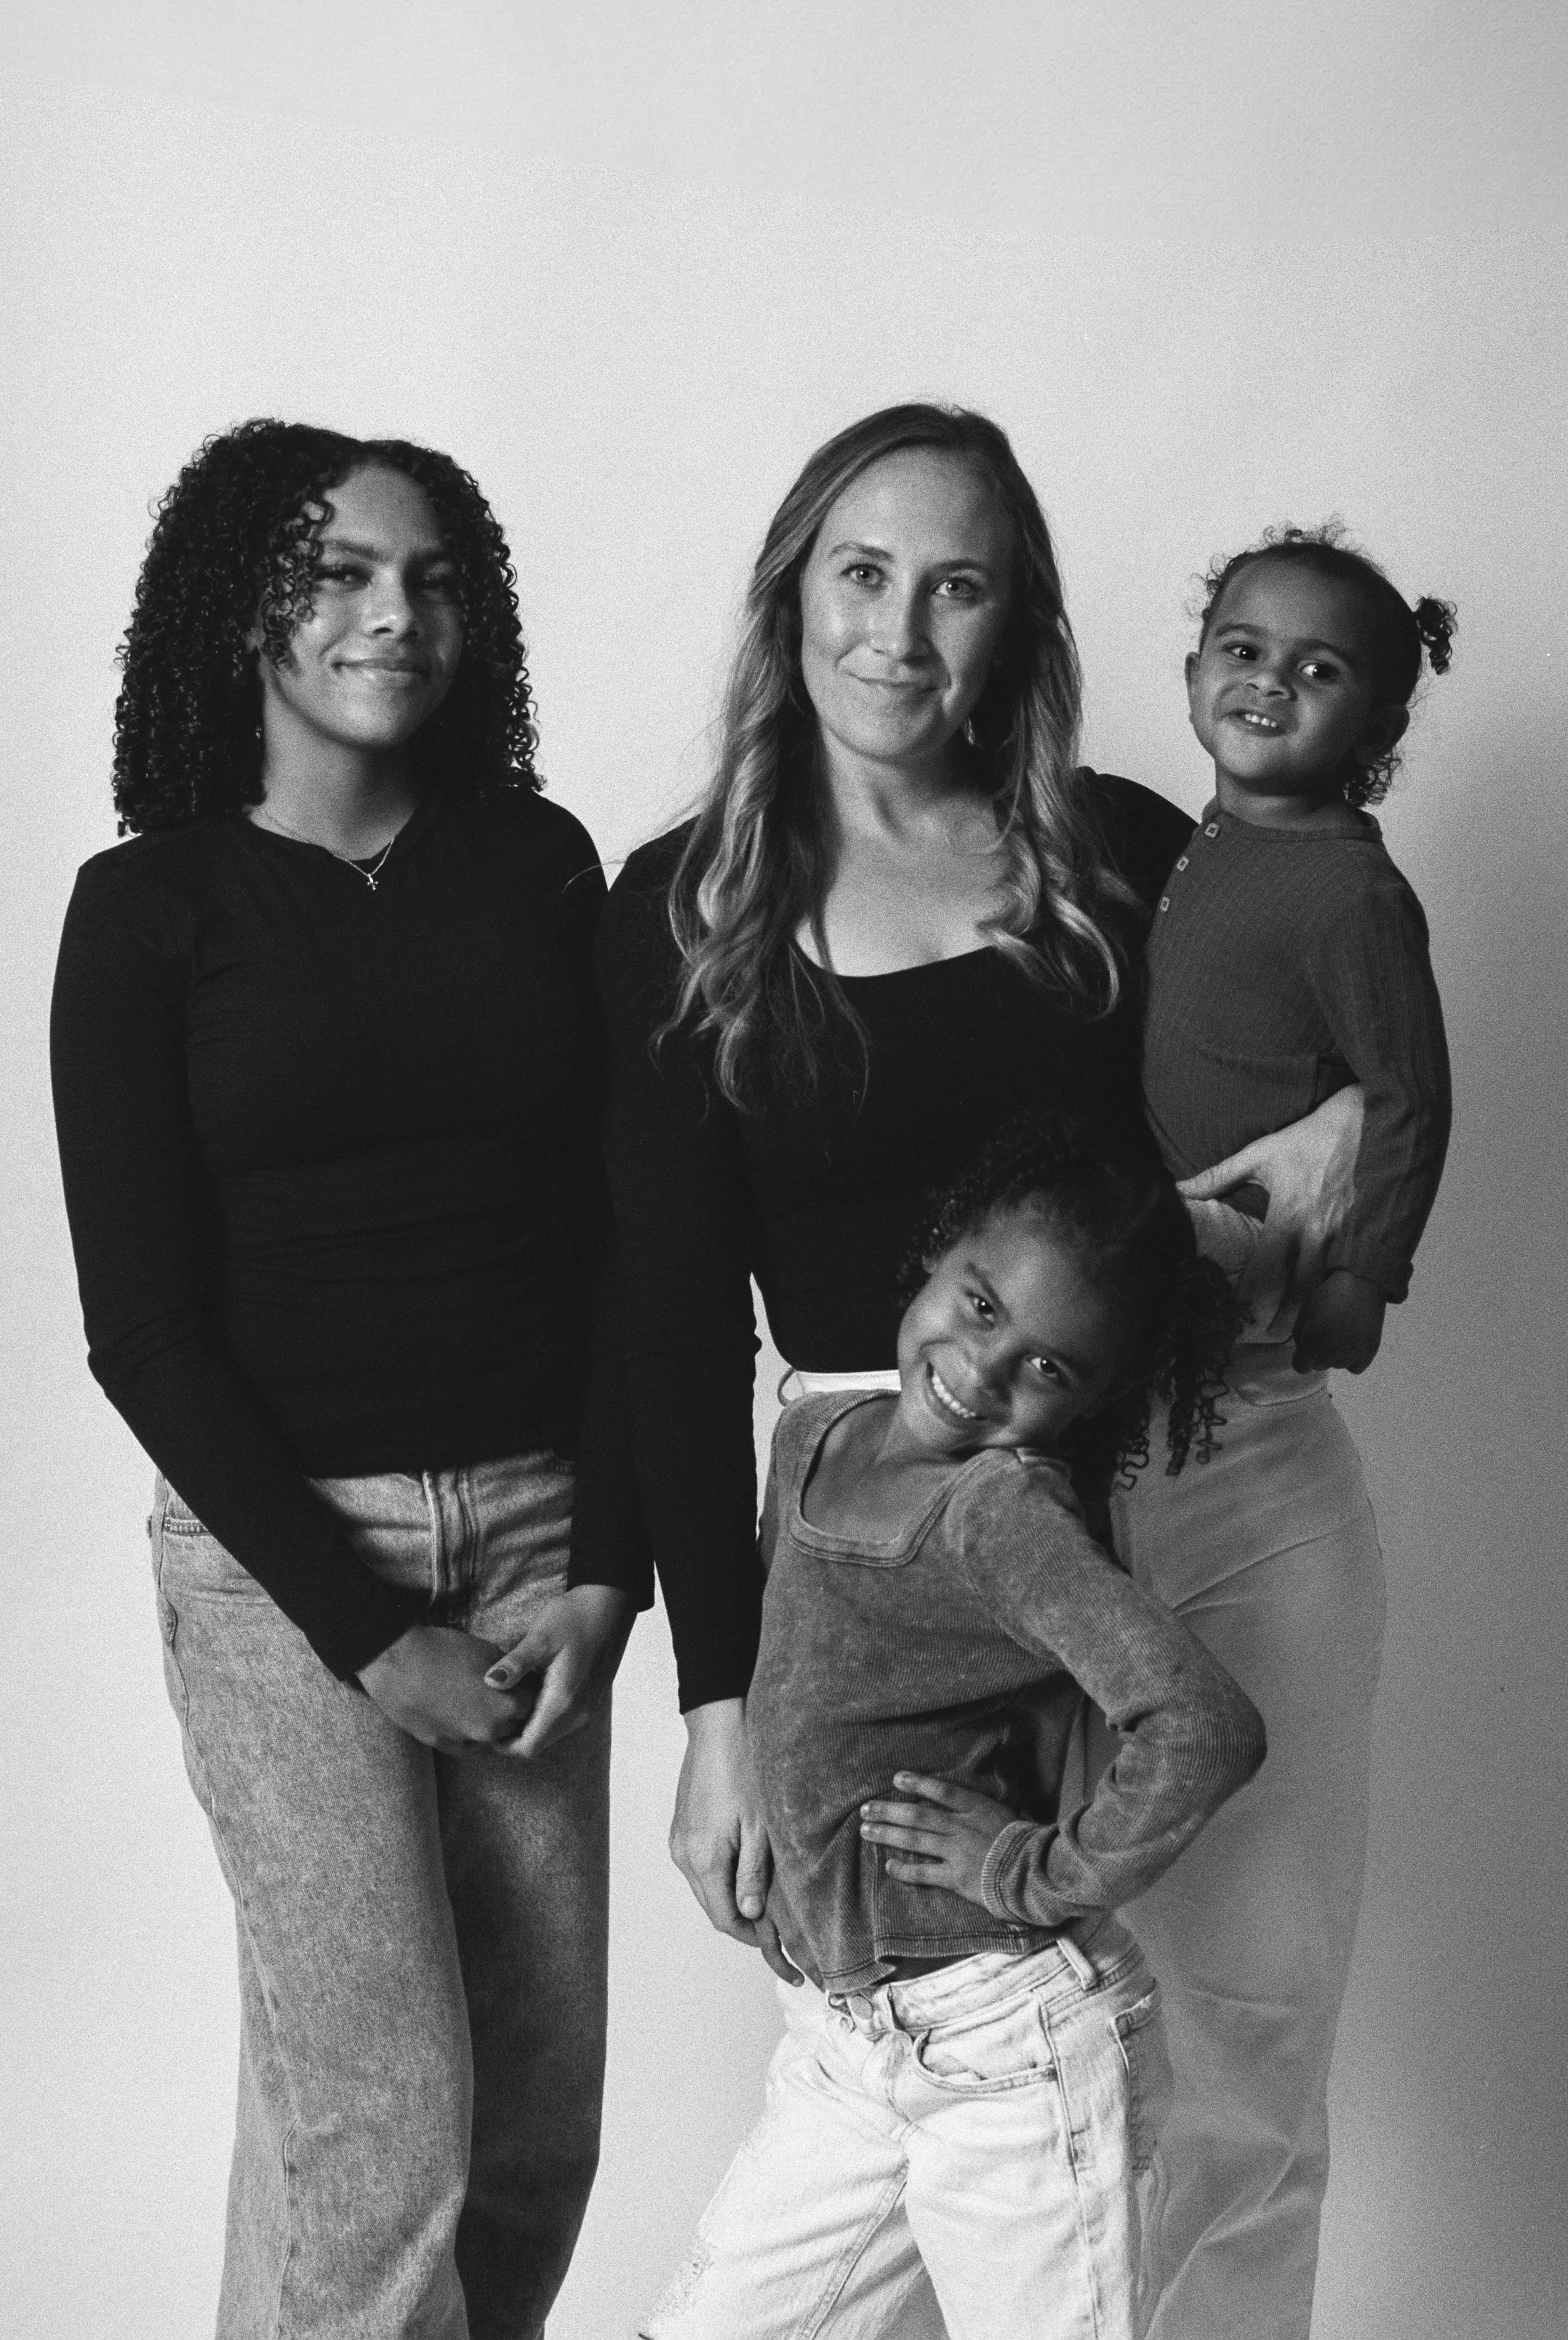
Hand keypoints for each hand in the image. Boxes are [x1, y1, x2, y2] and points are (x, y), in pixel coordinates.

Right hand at [358, 1624, 535, 1754]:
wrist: (398, 1662)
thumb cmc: (444, 1650)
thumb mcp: (488, 1651)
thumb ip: (509, 1673)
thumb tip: (516, 1681)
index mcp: (506, 1706)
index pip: (530, 1705)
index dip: (524, 1692)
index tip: (517, 1684)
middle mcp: (489, 1730)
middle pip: (511, 1725)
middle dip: (508, 1710)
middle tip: (495, 1692)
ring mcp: (463, 1741)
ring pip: (486, 1736)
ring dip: (486, 1723)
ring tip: (470, 1699)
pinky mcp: (440, 1745)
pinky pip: (463, 1742)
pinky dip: (464, 1731)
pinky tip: (454, 1710)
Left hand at [482, 1584, 633, 1757]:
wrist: (611, 1603)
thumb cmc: (574, 1616)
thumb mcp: (541, 1637)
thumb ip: (516, 1663)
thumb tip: (489, 1682)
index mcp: (563, 1702)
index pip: (529, 1747)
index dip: (503, 1744)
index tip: (485, 1725)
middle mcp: (578, 1713)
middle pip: (538, 1744)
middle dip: (512, 1736)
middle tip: (490, 1711)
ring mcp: (587, 1708)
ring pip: (550, 1734)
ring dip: (527, 1725)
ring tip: (506, 1699)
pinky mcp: (590, 1700)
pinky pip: (561, 1721)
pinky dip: (542, 1715)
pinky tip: (529, 1691)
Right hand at [671, 1700, 798, 1983]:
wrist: (718, 1727)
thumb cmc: (744, 1770)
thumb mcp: (760, 1826)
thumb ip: (753, 1874)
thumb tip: (749, 1915)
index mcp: (703, 1860)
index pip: (726, 1919)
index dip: (754, 1939)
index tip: (780, 1951)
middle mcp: (684, 1855)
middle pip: (714, 1908)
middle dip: (744, 1924)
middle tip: (779, 1936)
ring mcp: (679, 1842)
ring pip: (708, 1889)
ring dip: (734, 1900)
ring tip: (767, 1903)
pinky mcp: (682, 1829)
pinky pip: (702, 1868)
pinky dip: (723, 1878)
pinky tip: (746, 1871)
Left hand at [859, 1771, 1019, 1909]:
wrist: (1037, 1873)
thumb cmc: (1026, 1844)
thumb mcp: (1008, 1816)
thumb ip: (984, 1811)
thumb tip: (965, 1805)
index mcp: (977, 1809)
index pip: (942, 1791)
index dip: (917, 1783)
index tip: (897, 1779)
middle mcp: (963, 1827)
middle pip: (918, 1815)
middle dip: (889, 1811)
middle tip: (866, 1809)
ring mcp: (958, 1852)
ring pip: (915, 1840)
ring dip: (888, 1834)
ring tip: (866, 1831)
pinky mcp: (957, 1878)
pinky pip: (924, 1872)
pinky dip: (904, 1869)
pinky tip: (889, 1866)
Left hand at [1180, 1084, 1363, 1322]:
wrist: (1372, 1120)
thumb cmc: (1311, 1137)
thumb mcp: (1262, 1153)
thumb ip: (1219, 1175)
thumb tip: (1179, 1189)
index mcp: (1289, 1215)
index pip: (1265, 1270)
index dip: (1252, 1300)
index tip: (1238, 1320)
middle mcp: (1319, 1233)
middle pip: (1300, 1293)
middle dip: (1285, 1322)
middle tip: (1270, 1343)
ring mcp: (1347, 1239)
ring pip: (1331, 1292)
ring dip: (1315, 1318)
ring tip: (1300, 1341)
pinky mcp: (1369, 1237)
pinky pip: (1355, 1280)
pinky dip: (1342, 1300)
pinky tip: (1334, 1316)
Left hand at [1291, 1269, 1385, 1372]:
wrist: (1361, 1283)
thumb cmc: (1329, 1294)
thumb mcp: (1305, 1311)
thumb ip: (1300, 1334)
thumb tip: (1303, 1351)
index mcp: (1313, 1339)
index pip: (1301, 1366)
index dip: (1301, 1359)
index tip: (1306, 1352)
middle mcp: (1332, 1350)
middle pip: (1318, 1366)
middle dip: (1318, 1354)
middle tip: (1326, 1334)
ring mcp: (1352, 1352)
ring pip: (1337, 1365)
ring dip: (1335, 1355)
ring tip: (1341, 1334)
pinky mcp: (1369, 1351)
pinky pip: (1355, 1367)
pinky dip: (1352, 1359)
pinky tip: (1352, 1344)